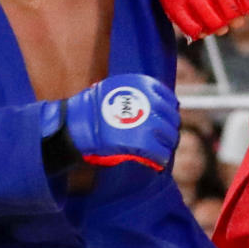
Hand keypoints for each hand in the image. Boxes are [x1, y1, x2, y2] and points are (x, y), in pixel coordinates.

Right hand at [62, 74, 179, 169]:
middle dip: (170, 130)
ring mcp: (147, 121)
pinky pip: (160, 152)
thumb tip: (154, 108)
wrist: (76, 124)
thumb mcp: (117, 91)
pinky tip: (159, 162)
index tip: (166, 121)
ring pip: (169, 136)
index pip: (169, 99)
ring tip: (162, 151)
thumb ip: (137, 96)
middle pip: (172, 118)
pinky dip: (161, 158)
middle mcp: (150, 100)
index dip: (169, 112)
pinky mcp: (142, 141)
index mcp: (144, 84)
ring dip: (168, 145)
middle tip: (166, 139)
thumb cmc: (92, 109)